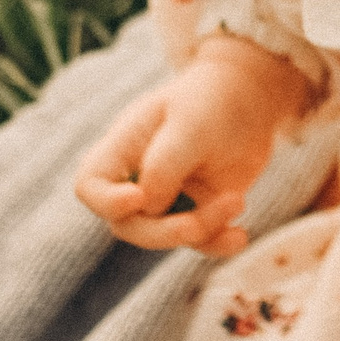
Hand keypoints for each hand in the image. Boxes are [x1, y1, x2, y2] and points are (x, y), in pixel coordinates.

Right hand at [74, 35, 310, 255]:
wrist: (249, 97)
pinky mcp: (197, 210)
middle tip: (196, 226)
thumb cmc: (211, 100)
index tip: (138, 198)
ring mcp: (168, 198)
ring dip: (201, 230)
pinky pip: (199, 240)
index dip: (106, 201)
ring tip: (236, 201)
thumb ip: (166, 162)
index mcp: (122, 148)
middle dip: (162, 231)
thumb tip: (149, 207)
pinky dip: (218, 243)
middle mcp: (138, 178)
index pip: (90, 185)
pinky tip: (239, 237)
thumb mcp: (191, 122)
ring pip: (166, 235)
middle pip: (128, 223)